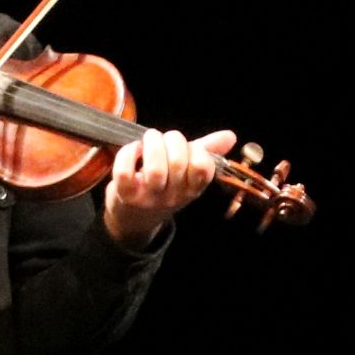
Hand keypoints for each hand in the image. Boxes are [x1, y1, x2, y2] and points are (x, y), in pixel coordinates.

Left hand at [100, 127, 235, 249]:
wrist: (133, 217)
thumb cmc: (163, 186)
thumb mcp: (188, 171)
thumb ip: (207, 152)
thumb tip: (230, 136)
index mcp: (193, 188)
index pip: (204, 168)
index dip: (195, 150)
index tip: (187, 148)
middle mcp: (173, 196)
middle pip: (178, 162)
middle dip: (170, 140)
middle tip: (162, 140)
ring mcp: (149, 197)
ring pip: (155, 169)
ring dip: (151, 145)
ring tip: (146, 143)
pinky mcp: (125, 195)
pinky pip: (124, 172)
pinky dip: (127, 153)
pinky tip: (132, 150)